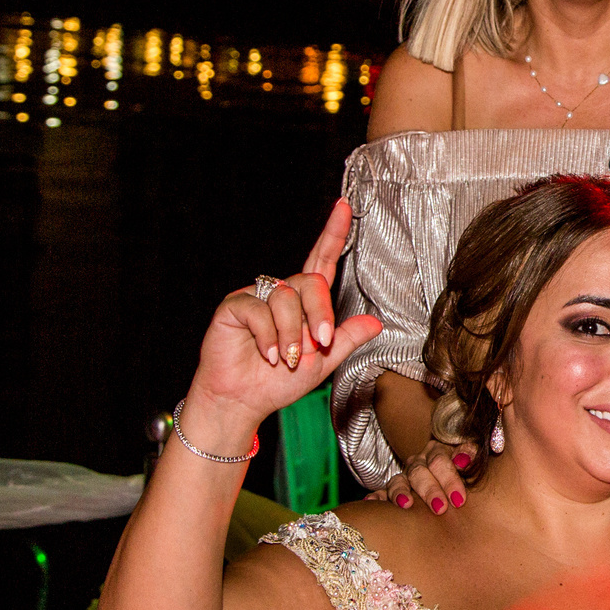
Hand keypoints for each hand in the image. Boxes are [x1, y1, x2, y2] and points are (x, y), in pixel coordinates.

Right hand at [186, 204, 381, 436]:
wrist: (242, 402)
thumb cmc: (276, 383)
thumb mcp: (322, 363)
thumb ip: (346, 340)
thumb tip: (375, 322)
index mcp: (304, 303)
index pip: (322, 262)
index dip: (333, 234)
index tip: (344, 207)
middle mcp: (281, 294)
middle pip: (310, 282)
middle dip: (319, 313)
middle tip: (319, 344)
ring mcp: (256, 298)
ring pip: (286, 298)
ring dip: (293, 334)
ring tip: (286, 358)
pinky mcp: (234, 307)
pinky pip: (258, 310)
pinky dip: (269, 337)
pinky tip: (268, 355)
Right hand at [384, 438, 473, 515]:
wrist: (447, 475)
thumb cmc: (463, 470)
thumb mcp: (468, 458)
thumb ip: (469, 453)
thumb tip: (466, 457)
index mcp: (437, 452)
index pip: (440, 461)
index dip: (450, 479)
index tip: (459, 499)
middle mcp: (418, 463)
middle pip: (420, 472)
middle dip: (430, 490)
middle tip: (440, 508)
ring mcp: (403, 477)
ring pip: (398, 482)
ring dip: (401, 492)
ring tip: (406, 504)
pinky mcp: (390, 491)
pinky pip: (380, 493)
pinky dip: (376, 498)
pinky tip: (371, 503)